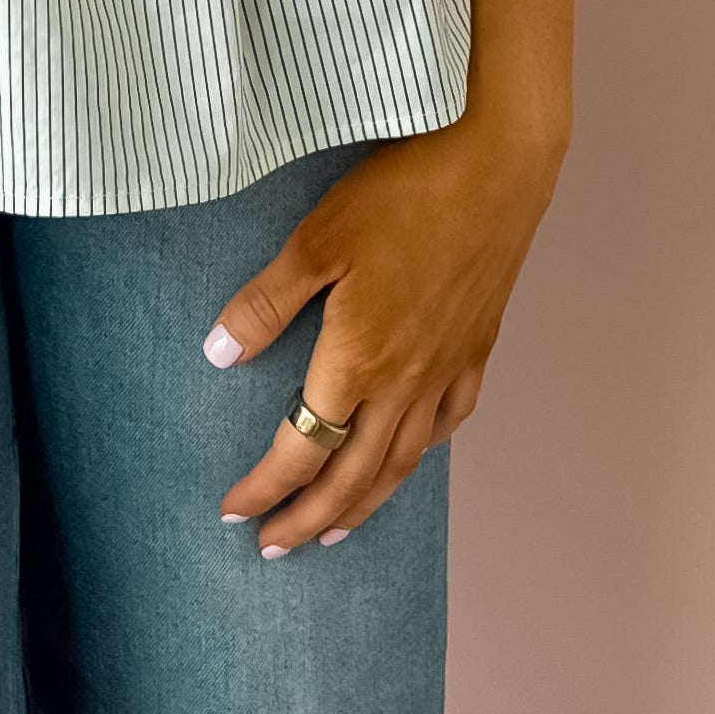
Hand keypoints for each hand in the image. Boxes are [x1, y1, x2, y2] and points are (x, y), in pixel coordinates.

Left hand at [205, 111, 564, 554]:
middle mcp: (406, 380)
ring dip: (363, 503)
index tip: (233, 511)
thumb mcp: (316, 238)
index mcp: (358, 359)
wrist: (497, 165)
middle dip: (308, 517)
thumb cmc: (404, 193)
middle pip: (353, 475)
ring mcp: (447, 368)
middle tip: (274, 547)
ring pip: (402, 462)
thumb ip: (266, 303)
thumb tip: (217, 356)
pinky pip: (447, 422)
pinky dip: (422, 454)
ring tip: (334, 530)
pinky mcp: (477, 347)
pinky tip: (410, 456)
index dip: (266, 487)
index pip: (303, 448)